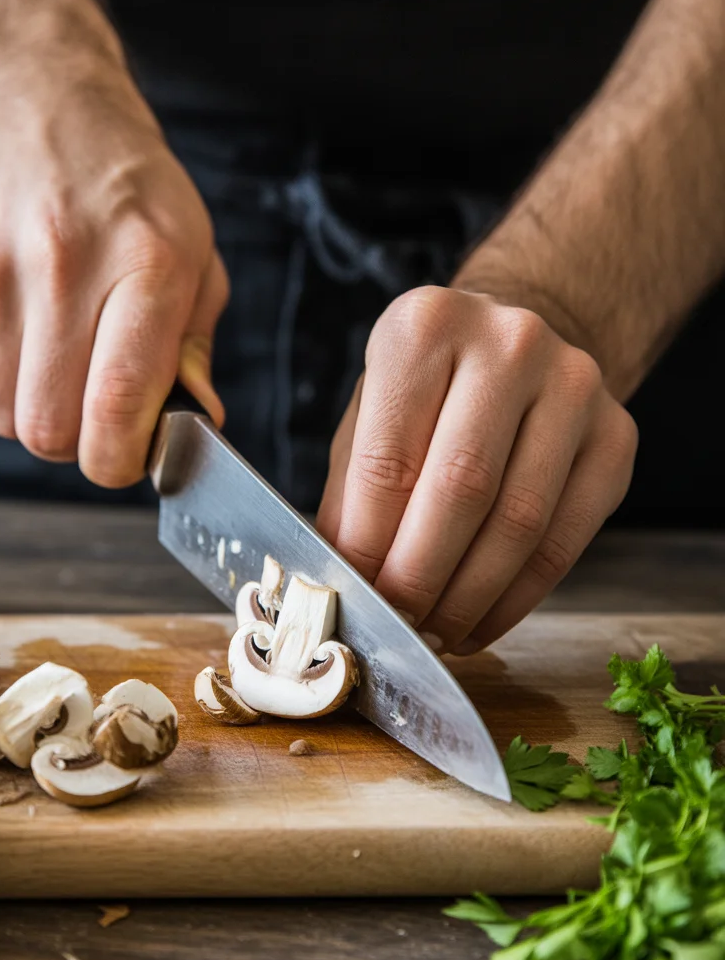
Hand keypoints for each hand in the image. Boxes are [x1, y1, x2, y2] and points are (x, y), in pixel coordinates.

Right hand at [0, 53, 226, 486]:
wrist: (35, 104)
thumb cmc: (129, 191)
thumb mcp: (194, 257)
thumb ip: (193, 350)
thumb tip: (196, 427)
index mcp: (146, 263)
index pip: (118, 402)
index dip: (121, 458)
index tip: (129, 459)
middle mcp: (62, 264)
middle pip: (49, 429)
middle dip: (77, 442)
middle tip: (97, 412)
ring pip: (3, 414)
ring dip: (35, 410)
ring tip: (61, 358)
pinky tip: (24, 327)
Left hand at [316, 287, 637, 653]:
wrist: (514, 344)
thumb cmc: (427, 390)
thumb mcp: (368, 418)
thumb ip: (353, 496)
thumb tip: (342, 584)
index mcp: (425, 327)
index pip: (389, 460)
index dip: (368, 545)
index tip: (356, 596)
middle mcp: (508, 344)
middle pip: (461, 490)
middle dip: (420, 578)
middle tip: (397, 624)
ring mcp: (574, 386)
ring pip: (519, 523)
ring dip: (469, 598)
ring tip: (434, 632)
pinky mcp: (616, 437)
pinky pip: (565, 541)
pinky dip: (516, 599)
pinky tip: (480, 621)